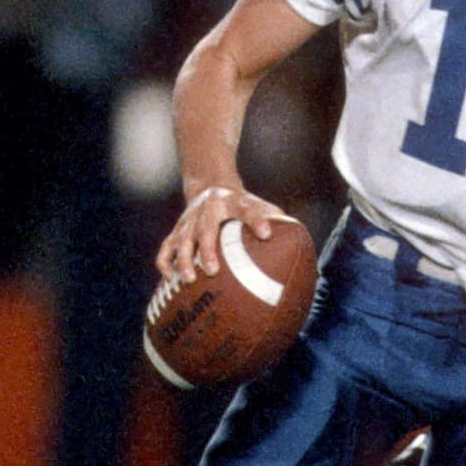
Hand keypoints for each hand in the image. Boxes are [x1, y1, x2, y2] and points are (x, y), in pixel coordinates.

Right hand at [156, 185, 292, 279]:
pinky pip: (165, 249)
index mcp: (233, 201)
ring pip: (181, 240)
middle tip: (213, 270)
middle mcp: (208, 209)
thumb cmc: (241, 204)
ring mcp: (188, 221)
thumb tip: (300, 242)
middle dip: (207, 249)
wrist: (210, 184)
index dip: (256, 220)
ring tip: (188, 280)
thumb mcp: (258, 204)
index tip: (267, 234)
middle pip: (205, 228)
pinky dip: (166, 264)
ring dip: (183, 260)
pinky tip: (171, 281)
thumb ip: (274, 218)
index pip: (246, 208)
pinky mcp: (175, 231)